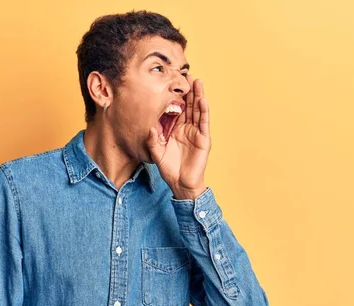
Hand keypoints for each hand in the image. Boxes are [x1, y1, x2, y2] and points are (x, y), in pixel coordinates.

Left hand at [147, 75, 210, 198]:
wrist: (180, 183)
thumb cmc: (169, 169)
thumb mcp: (157, 152)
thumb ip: (153, 140)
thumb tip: (150, 127)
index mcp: (176, 129)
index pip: (177, 109)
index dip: (176, 97)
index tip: (173, 82)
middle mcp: (187, 128)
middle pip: (189, 106)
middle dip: (189, 91)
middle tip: (187, 74)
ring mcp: (197, 133)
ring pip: (198, 110)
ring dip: (199, 96)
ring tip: (198, 82)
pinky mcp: (203, 139)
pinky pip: (204, 122)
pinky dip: (204, 111)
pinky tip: (203, 100)